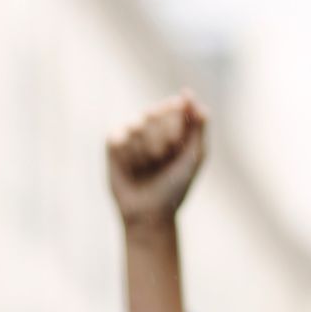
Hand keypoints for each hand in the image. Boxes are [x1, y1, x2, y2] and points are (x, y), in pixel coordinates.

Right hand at [108, 91, 207, 232]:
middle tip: (161, 159)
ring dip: (144, 150)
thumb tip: (190, 95)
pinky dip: (126, 153)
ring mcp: (131, 136)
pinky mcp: (112, 147)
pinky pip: (117, 136)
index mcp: (174, 129)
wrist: (149, 215)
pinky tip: (131, 167)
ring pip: (136, 125)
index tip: (176, 143)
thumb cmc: (175, 188)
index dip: (175, 125)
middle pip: (153, 114)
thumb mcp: (194, 157)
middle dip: (159, 140)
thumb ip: (198, 126)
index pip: (174, 108)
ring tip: (146, 167)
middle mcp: (152, 129)